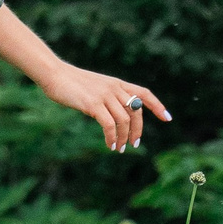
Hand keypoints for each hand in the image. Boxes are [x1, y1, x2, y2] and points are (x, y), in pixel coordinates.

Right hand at [40, 66, 170, 152]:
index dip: (157, 105)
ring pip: (124, 120)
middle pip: (136, 111)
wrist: (55, 74)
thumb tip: (116, 116)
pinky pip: (109, 125)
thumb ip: (108, 97)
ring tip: (119, 149)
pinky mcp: (93, 104)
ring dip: (124, 138)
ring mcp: (104, 95)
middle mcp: (114, 88)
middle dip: (137, 130)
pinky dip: (112, 137)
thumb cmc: (72, 83)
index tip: (167, 118)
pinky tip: (110, 144)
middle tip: (134, 144)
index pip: (144, 93)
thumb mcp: (96, 87)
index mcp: (117, 83)